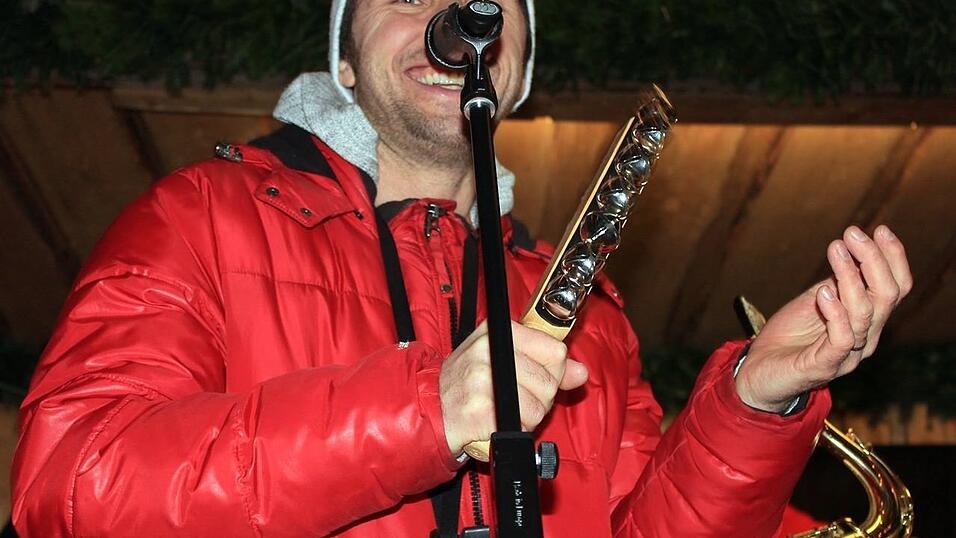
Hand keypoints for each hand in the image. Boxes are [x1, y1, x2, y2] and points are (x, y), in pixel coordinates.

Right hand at [439, 320, 588, 460]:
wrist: (431, 406)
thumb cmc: (467, 380)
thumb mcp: (504, 357)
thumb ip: (545, 362)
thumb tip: (581, 372)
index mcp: (500, 332)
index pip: (555, 351)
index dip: (552, 371)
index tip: (533, 377)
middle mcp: (491, 351)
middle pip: (549, 381)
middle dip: (539, 398)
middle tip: (514, 397)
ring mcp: (484, 381)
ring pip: (539, 407)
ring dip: (527, 417)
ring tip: (505, 409)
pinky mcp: (482, 411)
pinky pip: (522, 426)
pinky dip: (515, 430)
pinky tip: (497, 422)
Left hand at [735, 225, 912, 412]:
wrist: (758, 373)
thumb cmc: (789, 336)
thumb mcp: (815, 299)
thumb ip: (837, 281)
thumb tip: (854, 248)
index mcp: (868, 321)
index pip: (896, 288)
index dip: (893, 258)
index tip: (880, 229)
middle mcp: (866, 339)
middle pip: (886, 297)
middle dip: (874, 260)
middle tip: (853, 234)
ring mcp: (848, 355)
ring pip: (865, 313)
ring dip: (850, 276)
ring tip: (835, 250)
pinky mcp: (824, 367)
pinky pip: (842, 340)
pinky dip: (836, 313)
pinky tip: (823, 291)